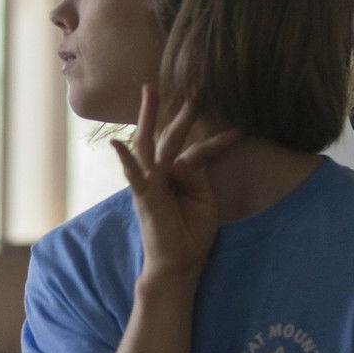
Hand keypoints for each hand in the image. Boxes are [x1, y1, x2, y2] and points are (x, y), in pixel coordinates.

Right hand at [111, 85, 241, 281]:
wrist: (179, 263)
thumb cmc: (190, 234)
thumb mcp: (203, 201)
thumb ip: (195, 178)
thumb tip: (180, 161)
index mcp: (177, 176)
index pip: (195, 150)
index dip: (216, 140)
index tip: (237, 131)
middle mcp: (160, 174)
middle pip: (168, 137)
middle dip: (179, 113)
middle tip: (192, 89)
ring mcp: (150, 183)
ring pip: (149, 144)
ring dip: (149, 117)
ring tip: (150, 91)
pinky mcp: (144, 196)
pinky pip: (133, 175)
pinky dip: (125, 159)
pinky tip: (116, 144)